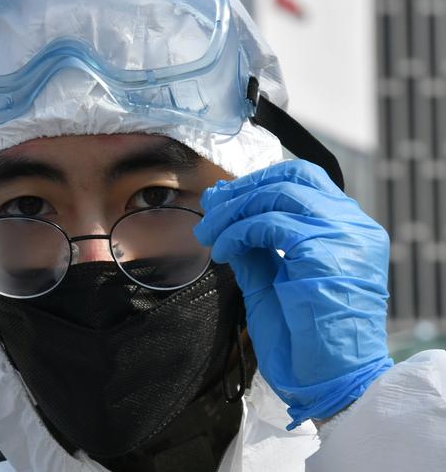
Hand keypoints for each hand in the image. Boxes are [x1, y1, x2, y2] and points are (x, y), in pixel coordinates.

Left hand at [194, 160, 392, 427]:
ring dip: (233, 212)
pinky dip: (237, 232)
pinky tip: (222, 251)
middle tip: (209, 212)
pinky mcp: (325, 253)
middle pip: (292, 179)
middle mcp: (353, 226)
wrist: (330, 382)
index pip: (304, 180)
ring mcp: (343, 237)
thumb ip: (255, 246)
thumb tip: (223, 213)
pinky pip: (269, 224)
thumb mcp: (273, 281)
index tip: (223, 198)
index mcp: (347, 230)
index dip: (259, 182)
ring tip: (209, 235)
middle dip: (242, 191)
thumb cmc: (304, 340)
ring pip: (278, 196)